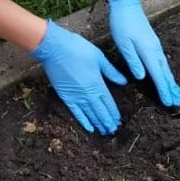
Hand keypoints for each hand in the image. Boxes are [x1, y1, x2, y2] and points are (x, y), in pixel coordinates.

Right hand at [29, 20, 125, 134]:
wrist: (55, 48)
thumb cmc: (78, 49)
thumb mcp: (99, 57)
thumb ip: (111, 72)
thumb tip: (124, 81)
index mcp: (97, 84)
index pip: (108, 103)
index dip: (114, 113)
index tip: (118, 121)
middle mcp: (87, 93)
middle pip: (100, 111)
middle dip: (107, 121)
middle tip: (113, 130)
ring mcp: (76, 96)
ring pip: (90, 114)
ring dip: (98, 123)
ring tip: (104, 131)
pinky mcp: (65, 96)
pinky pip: (76, 112)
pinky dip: (83, 121)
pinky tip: (89, 128)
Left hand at [106, 0, 179, 106]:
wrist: (127, 5)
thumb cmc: (122, 24)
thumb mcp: (123, 43)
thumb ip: (133, 60)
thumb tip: (142, 77)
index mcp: (148, 51)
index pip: (157, 75)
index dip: (163, 90)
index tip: (169, 102)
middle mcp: (156, 50)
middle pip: (165, 73)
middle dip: (170, 88)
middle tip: (176, 102)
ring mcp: (156, 46)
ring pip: (165, 68)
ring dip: (170, 81)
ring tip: (175, 93)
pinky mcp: (153, 44)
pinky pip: (162, 62)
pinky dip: (166, 72)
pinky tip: (166, 76)